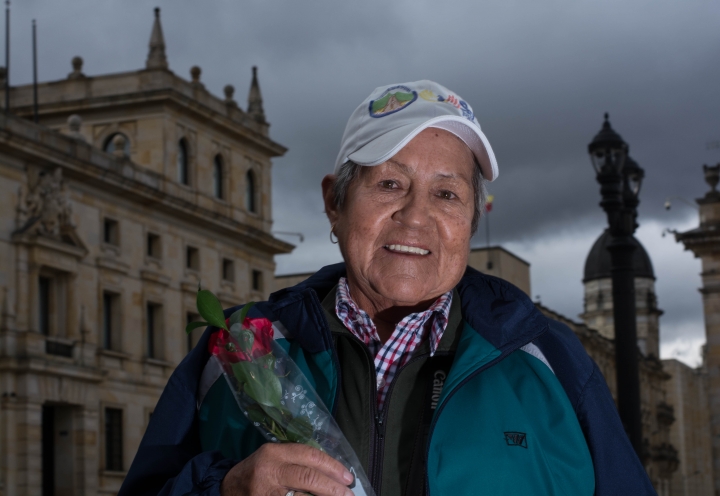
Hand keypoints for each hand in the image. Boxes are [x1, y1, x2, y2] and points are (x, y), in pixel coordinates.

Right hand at [220, 443, 354, 495]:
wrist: (226, 489)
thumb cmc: (257, 472)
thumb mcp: (274, 458)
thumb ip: (297, 461)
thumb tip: (332, 472)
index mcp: (274, 453)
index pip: (309, 455)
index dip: (332, 466)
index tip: (348, 477)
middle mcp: (270, 471)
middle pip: (308, 477)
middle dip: (332, 488)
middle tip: (349, 494)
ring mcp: (267, 493)